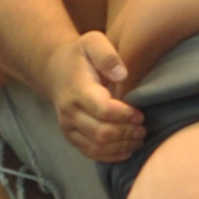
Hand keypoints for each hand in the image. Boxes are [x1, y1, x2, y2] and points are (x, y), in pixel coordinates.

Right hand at [50, 31, 143, 163]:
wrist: (56, 71)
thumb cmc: (80, 56)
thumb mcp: (93, 42)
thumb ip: (107, 55)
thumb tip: (122, 74)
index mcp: (78, 89)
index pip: (103, 110)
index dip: (125, 115)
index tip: (139, 113)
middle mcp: (69, 112)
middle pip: (101, 132)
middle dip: (127, 133)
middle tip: (143, 127)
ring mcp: (68, 127)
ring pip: (97, 147)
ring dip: (122, 146)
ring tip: (138, 137)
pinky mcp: (71, 137)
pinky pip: (91, 153)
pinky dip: (112, 155)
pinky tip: (127, 148)